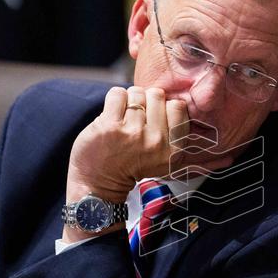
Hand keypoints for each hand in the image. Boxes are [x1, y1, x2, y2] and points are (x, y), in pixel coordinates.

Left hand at [66, 86, 187, 204]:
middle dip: (147, 100)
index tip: (154, 115)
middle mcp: (155, 140)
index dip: (164, 105)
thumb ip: (171, 132)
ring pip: (137, 93)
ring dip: (129, 100)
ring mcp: (133, 132)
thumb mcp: (163, 158)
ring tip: (124, 115)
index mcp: (172, 149)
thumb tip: (167, 98)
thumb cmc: (131, 167)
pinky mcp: (110, 126)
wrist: (100, 184)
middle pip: (157, 96)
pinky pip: (117, 94)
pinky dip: (114, 99)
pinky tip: (113, 112)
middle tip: (138, 115)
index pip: (178, 107)